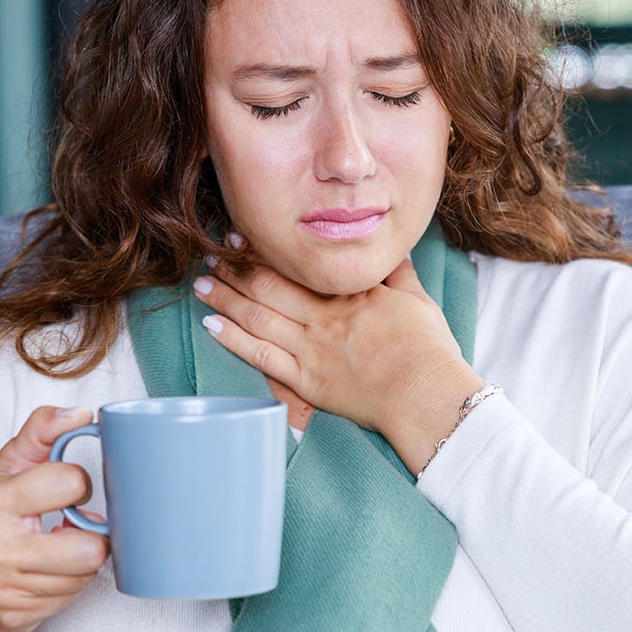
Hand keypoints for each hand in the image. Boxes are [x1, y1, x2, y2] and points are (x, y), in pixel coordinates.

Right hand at [0, 406, 110, 631]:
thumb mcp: (4, 468)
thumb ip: (41, 433)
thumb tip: (82, 412)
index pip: (69, 483)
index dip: (79, 484)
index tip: (68, 488)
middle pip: (89, 546)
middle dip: (92, 533)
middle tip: (75, 524)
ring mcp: (3, 585)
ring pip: (86, 572)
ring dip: (83, 558)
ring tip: (61, 546)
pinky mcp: (14, 613)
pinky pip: (72, 594)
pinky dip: (71, 581)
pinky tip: (52, 570)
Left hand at [195, 247, 468, 435]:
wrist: (426, 394)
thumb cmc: (429, 351)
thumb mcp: (418, 301)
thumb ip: (399, 275)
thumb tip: (393, 254)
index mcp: (350, 294)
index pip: (299, 266)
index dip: (266, 251)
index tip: (244, 238)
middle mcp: (324, 316)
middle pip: (270, 286)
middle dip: (237, 270)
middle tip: (213, 256)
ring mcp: (312, 347)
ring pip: (258, 316)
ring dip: (226, 298)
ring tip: (202, 284)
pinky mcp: (307, 380)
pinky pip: (262, 357)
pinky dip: (233, 340)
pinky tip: (211, 325)